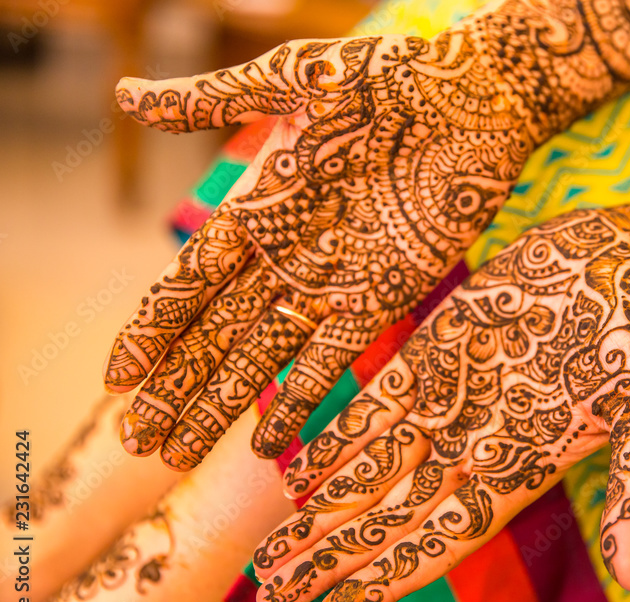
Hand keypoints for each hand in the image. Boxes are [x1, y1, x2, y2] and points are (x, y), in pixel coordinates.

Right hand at [106, 33, 538, 469]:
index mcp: (257, 209)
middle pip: (217, 335)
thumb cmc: (386, 80)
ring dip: (221, 405)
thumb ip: (214, 101)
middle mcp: (286, 256)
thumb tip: (126, 99)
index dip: (153, 332)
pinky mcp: (382, 299)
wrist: (472, 99)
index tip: (117, 376)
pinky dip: (298, 402)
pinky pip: (332, 361)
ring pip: (261, 357)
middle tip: (140, 440)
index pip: (189, 283)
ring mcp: (332, 283)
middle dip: (176, 387)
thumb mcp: (292, 82)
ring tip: (179, 453)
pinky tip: (266, 444)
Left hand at [250, 198, 629, 601]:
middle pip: (390, 516)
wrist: (629, 259)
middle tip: (267, 598)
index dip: (384, 578)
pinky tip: (293, 471)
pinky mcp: (434, 349)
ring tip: (266, 554)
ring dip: (318, 510)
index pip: (440, 540)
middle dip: (330, 558)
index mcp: (521, 469)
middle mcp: (475, 445)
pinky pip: (374, 403)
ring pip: (370, 467)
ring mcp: (450, 399)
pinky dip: (334, 438)